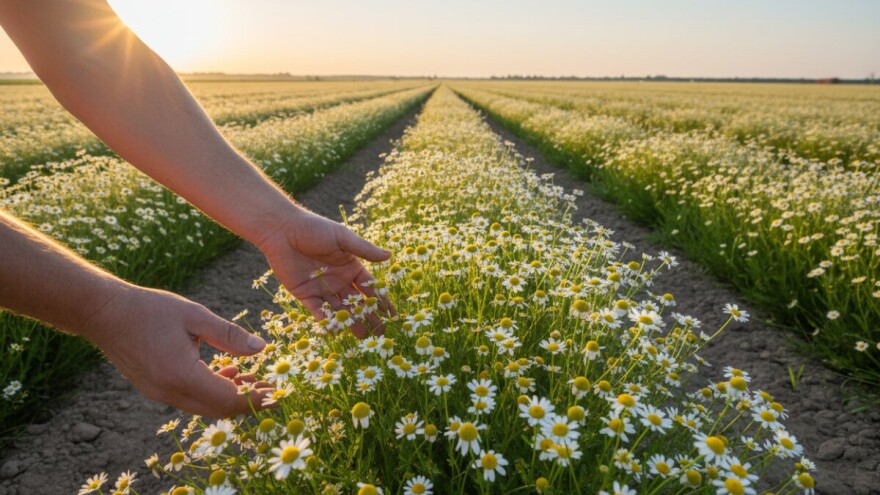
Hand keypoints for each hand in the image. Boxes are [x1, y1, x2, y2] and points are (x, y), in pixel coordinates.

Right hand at [84, 285, 273, 417]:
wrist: (103, 313)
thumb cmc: (149, 309)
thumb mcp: (195, 315)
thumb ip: (230, 335)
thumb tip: (262, 348)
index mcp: (182, 375)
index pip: (228, 399)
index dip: (256, 399)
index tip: (278, 392)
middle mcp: (170, 392)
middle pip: (218, 409)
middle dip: (248, 401)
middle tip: (271, 387)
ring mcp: (159, 393)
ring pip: (204, 406)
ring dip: (230, 396)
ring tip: (253, 377)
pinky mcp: (154, 389)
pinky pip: (190, 399)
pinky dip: (211, 390)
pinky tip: (225, 370)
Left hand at [256, 206, 393, 337]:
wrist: (282, 230)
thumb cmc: (315, 228)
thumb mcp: (342, 238)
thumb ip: (364, 250)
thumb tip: (389, 256)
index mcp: (350, 266)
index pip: (369, 287)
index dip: (381, 300)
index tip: (392, 315)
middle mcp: (338, 280)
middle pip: (356, 302)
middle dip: (368, 316)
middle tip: (380, 333)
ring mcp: (321, 288)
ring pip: (338, 309)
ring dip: (349, 322)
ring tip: (361, 336)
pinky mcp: (304, 294)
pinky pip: (317, 310)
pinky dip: (325, 320)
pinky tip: (335, 330)